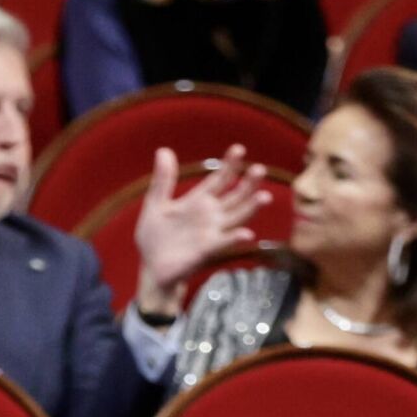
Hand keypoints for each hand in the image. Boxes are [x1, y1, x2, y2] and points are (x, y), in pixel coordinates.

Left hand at [132, 144, 270, 315]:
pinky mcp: (207, 249)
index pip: (219, 179)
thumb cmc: (154, 237)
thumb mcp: (155, 204)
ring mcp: (212, 232)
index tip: (239, 149)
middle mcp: (210, 215)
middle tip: (260, 169)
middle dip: (248, 183)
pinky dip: (235, 238)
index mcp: (198, 201)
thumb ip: (163, 181)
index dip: (230, 165)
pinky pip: (224, 242)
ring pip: (237, 216)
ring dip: (251, 207)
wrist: (152, 268)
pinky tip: (246, 234)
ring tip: (265, 196)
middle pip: (235, 195)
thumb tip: (163, 150)